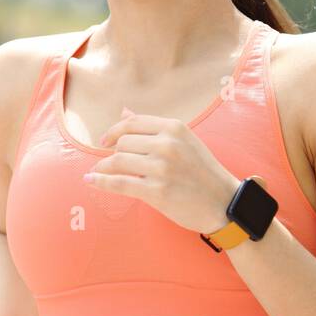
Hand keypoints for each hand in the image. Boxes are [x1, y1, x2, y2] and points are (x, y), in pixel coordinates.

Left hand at [83, 107, 240, 233]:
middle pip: (122, 143)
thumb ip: (154, 129)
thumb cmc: (203, 173)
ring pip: (117, 161)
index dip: (113, 131)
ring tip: (99, 172)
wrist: (224, 204)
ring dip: (104, 167)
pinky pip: (118, 183)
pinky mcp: (157, 191)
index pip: (132, 123)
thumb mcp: (185, 142)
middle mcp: (168, 144)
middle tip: (113, 164)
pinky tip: (90, 180)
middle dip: (114, 154)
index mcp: (175, 128)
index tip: (104, 141)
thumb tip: (124, 111)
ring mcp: (162, 168)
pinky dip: (100, 181)